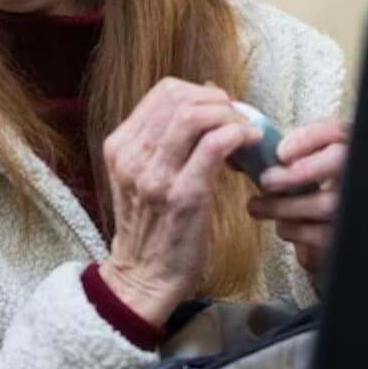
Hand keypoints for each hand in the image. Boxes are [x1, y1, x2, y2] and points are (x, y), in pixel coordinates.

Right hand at [101, 78, 261, 324]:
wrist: (144, 276)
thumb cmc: (151, 227)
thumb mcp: (139, 176)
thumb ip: (159, 143)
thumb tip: (203, 108)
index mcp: (120, 146)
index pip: (163, 92)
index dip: (199, 93)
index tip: (218, 111)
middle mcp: (132, 156)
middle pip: (178, 97)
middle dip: (217, 101)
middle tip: (236, 121)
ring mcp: (155, 176)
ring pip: (194, 115)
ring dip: (228, 116)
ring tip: (242, 133)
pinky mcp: (184, 196)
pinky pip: (214, 145)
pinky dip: (237, 135)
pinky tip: (248, 144)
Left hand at [246, 117, 348, 276]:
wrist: (322, 237)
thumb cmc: (304, 196)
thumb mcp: (295, 169)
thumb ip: (279, 157)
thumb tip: (240, 152)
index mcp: (343, 149)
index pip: (335, 131)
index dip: (309, 138)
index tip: (280, 152)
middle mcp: (356, 174)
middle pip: (339, 162)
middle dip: (299, 172)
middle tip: (267, 180)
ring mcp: (355, 205)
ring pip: (326, 203)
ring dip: (282, 206)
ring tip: (257, 206)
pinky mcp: (344, 235)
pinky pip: (319, 234)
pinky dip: (293, 229)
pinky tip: (283, 225)